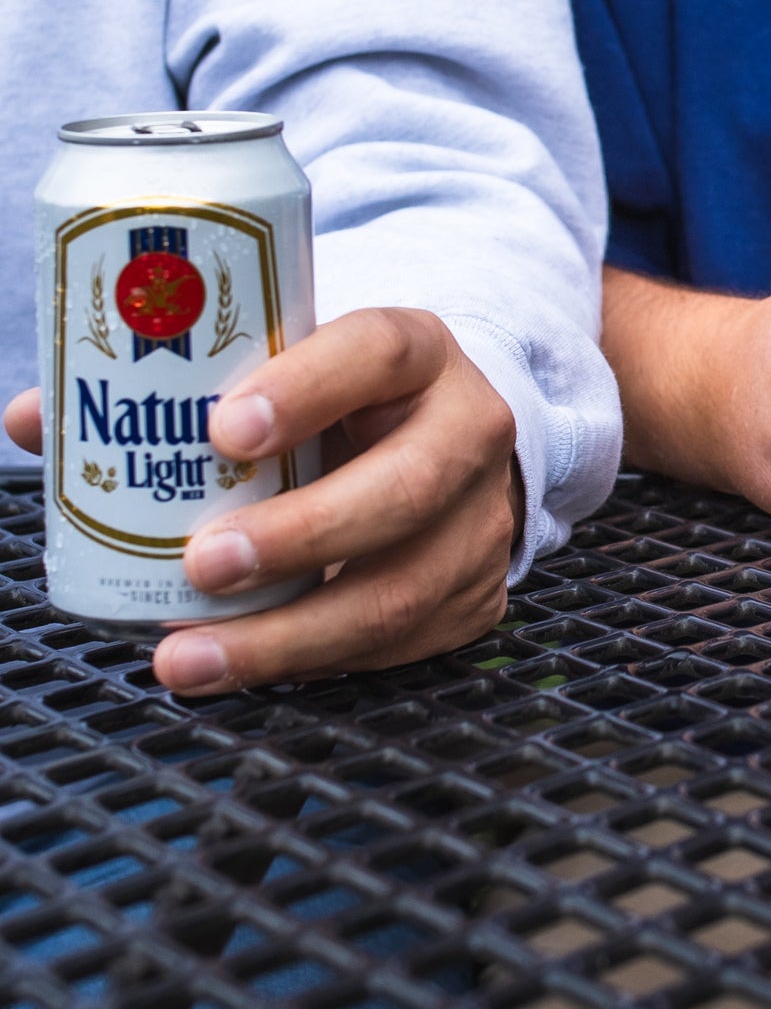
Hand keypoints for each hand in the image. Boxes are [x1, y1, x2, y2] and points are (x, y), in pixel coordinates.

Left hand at [6, 306, 519, 694]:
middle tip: (200, 563)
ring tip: (187, 655)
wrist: (442, 438)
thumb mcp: (285, 370)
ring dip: (288, 635)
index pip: (374, 351)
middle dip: (300, 534)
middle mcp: (467, 425)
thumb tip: (40, 418)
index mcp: (415, 349)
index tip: (223, 428)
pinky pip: (398, 646)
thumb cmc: (339, 402)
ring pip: (401, 589)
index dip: (306, 386)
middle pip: (405, 485)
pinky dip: (312, 665)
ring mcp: (480, 517)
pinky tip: (242, 668)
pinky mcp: (474, 593)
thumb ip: (172, 389)